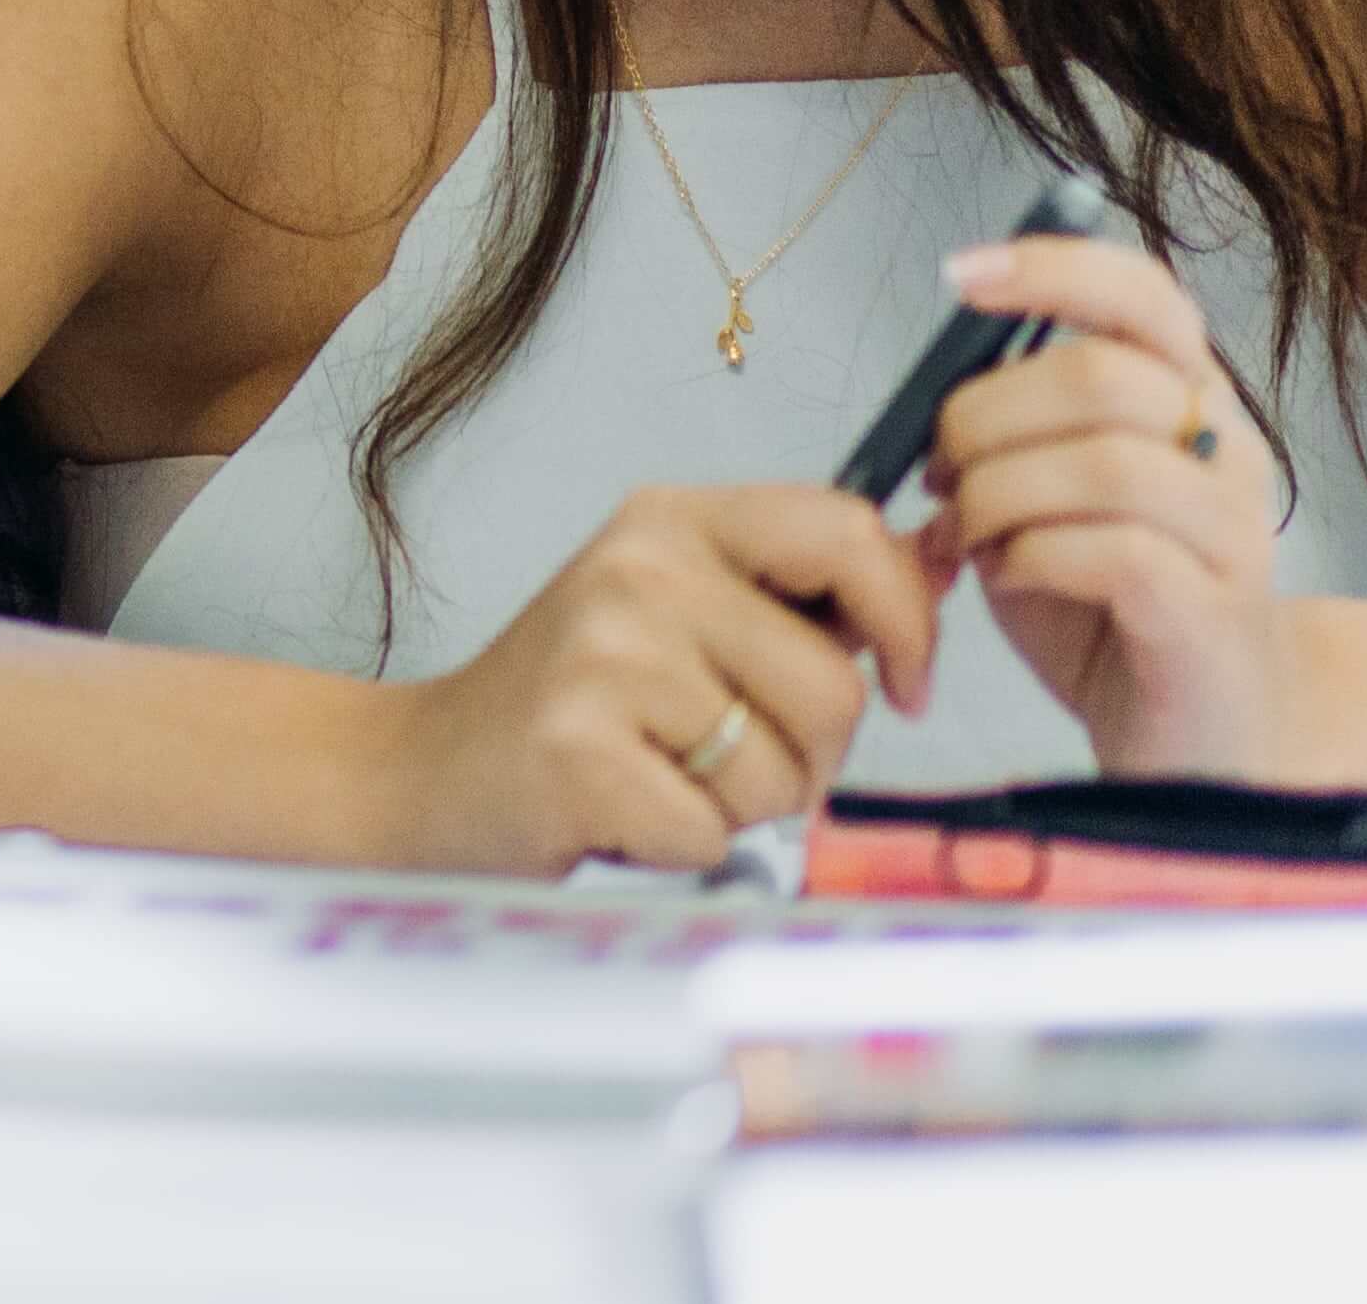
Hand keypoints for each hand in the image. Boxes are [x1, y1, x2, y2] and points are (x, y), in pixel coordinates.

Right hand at [360, 484, 939, 873]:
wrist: (427, 770)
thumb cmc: (579, 701)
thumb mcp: (683, 609)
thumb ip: (800, 592)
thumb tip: (939, 563)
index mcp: (671, 519)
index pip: (848, 531)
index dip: (907, 620)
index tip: (902, 683)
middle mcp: (635, 569)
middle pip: (833, 688)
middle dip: (811, 755)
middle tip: (725, 754)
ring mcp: (600, 658)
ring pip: (782, 775)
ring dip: (742, 809)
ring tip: (663, 776)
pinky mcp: (577, 752)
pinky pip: (715, 835)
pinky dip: (683, 848)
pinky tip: (621, 812)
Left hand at [919, 227, 1291, 774]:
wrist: (1199, 735)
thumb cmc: (1106, 602)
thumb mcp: (1043, 497)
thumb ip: (1009, 437)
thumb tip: (928, 405)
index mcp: (1187, 400)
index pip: (1144, 295)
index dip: (1052, 267)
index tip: (956, 277)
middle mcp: (1227, 451)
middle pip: (1099, 376)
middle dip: (982, 417)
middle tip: (937, 475)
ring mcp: (1235, 534)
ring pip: (1105, 463)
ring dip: (997, 495)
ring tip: (965, 537)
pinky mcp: (1216, 615)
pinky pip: (1117, 552)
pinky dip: (1033, 556)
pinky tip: (1007, 576)